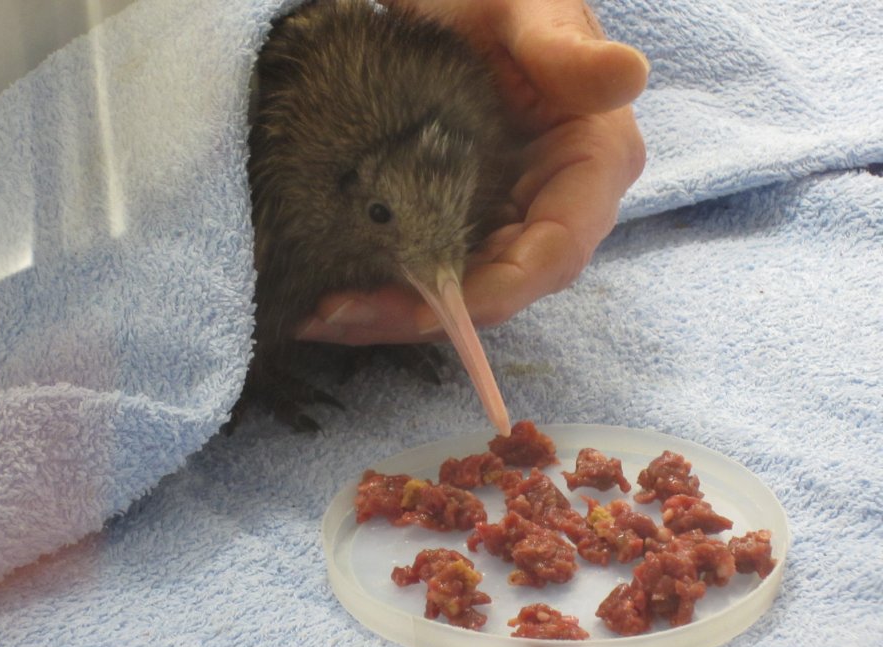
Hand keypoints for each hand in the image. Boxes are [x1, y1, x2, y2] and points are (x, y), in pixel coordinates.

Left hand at [296, 0, 647, 344]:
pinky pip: (430, 263)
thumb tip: (626, 74)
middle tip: (337, 315)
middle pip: (499, 287)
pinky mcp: (463, 216)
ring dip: (392, 310)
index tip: (426, 310)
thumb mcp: (526, 9)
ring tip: (320, 314)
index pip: (553, 254)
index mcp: (590, 165)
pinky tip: (330, 293)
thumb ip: (565, 50)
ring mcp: (506, 215)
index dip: (494, 294)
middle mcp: (554, 205)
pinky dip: (385, 284)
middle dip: (421, 313)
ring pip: (459, 286)